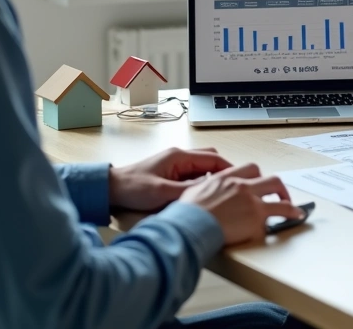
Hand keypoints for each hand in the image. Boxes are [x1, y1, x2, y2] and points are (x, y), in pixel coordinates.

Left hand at [109, 147, 233, 211]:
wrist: (111, 189)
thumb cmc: (132, 187)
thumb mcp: (162, 192)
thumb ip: (189, 190)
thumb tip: (212, 189)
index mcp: (179, 156)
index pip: (214, 158)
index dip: (230, 169)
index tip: (241, 180)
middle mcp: (179, 156)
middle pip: (212, 159)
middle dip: (224, 172)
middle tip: (232, 188)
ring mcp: (175, 164)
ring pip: (203, 167)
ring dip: (212, 178)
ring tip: (219, 194)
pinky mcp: (171, 172)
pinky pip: (194, 174)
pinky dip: (202, 182)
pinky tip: (202, 195)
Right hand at [180, 163, 303, 245]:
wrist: (190, 225)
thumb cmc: (187, 214)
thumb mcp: (193, 193)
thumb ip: (205, 190)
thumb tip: (202, 193)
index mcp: (226, 178)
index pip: (248, 169)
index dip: (257, 176)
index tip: (259, 183)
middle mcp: (242, 186)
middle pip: (269, 179)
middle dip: (278, 187)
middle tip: (280, 194)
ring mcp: (251, 202)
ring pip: (279, 197)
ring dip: (290, 204)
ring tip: (295, 210)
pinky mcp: (256, 218)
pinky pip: (274, 219)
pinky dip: (283, 221)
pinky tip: (291, 223)